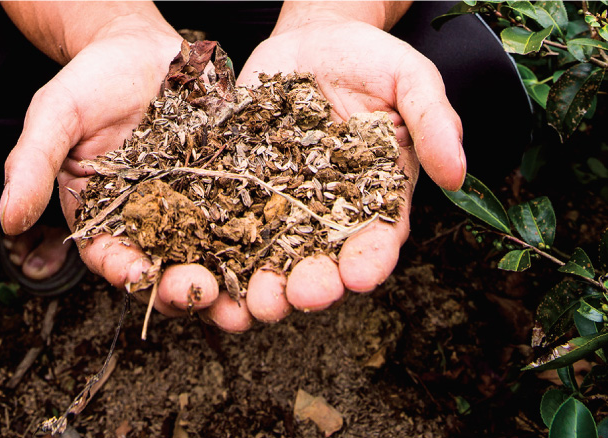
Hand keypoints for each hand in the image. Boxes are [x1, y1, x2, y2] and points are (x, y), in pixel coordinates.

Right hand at [0, 7, 224, 316]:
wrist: (144, 46)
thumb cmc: (92, 78)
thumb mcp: (55, 115)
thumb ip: (30, 164)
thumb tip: (5, 219)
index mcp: (97, 211)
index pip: (105, 255)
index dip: (119, 270)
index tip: (136, 273)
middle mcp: (142, 217)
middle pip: (159, 265)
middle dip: (176, 285)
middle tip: (197, 289)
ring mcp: (185, 204)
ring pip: (201, 251)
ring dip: (218, 272)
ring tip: (234, 284)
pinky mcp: (220, 187)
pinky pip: (236, 217)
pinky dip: (248, 236)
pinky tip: (264, 242)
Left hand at [199, 6, 466, 327]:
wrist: (312, 36)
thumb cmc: (370, 59)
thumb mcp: (410, 80)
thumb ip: (433, 123)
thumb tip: (458, 174)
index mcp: (375, 197)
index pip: (378, 241)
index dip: (370, 263)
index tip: (359, 277)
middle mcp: (327, 211)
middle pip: (320, 261)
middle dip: (310, 286)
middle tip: (297, 297)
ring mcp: (281, 201)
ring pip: (270, 254)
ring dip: (260, 283)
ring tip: (249, 302)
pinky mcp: (241, 185)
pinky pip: (227, 220)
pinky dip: (216, 248)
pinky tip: (205, 266)